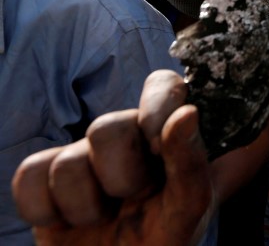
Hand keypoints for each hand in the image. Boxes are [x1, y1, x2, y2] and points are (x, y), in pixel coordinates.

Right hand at [13, 71, 211, 245]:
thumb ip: (191, 160)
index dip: (156, 105)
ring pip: (66, 163)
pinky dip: (49, 212)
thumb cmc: (165, 236)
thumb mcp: (191, 204)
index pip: (162, 85)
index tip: (156, 145)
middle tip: (134, 199)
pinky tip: (70, 223)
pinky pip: (30, 177)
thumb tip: (187, 113)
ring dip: (87, 207)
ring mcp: (82, 156)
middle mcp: (124, 136)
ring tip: (105, 218)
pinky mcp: (44, 178)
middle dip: (121, 178)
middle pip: (106, 128)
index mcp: (165, 132)